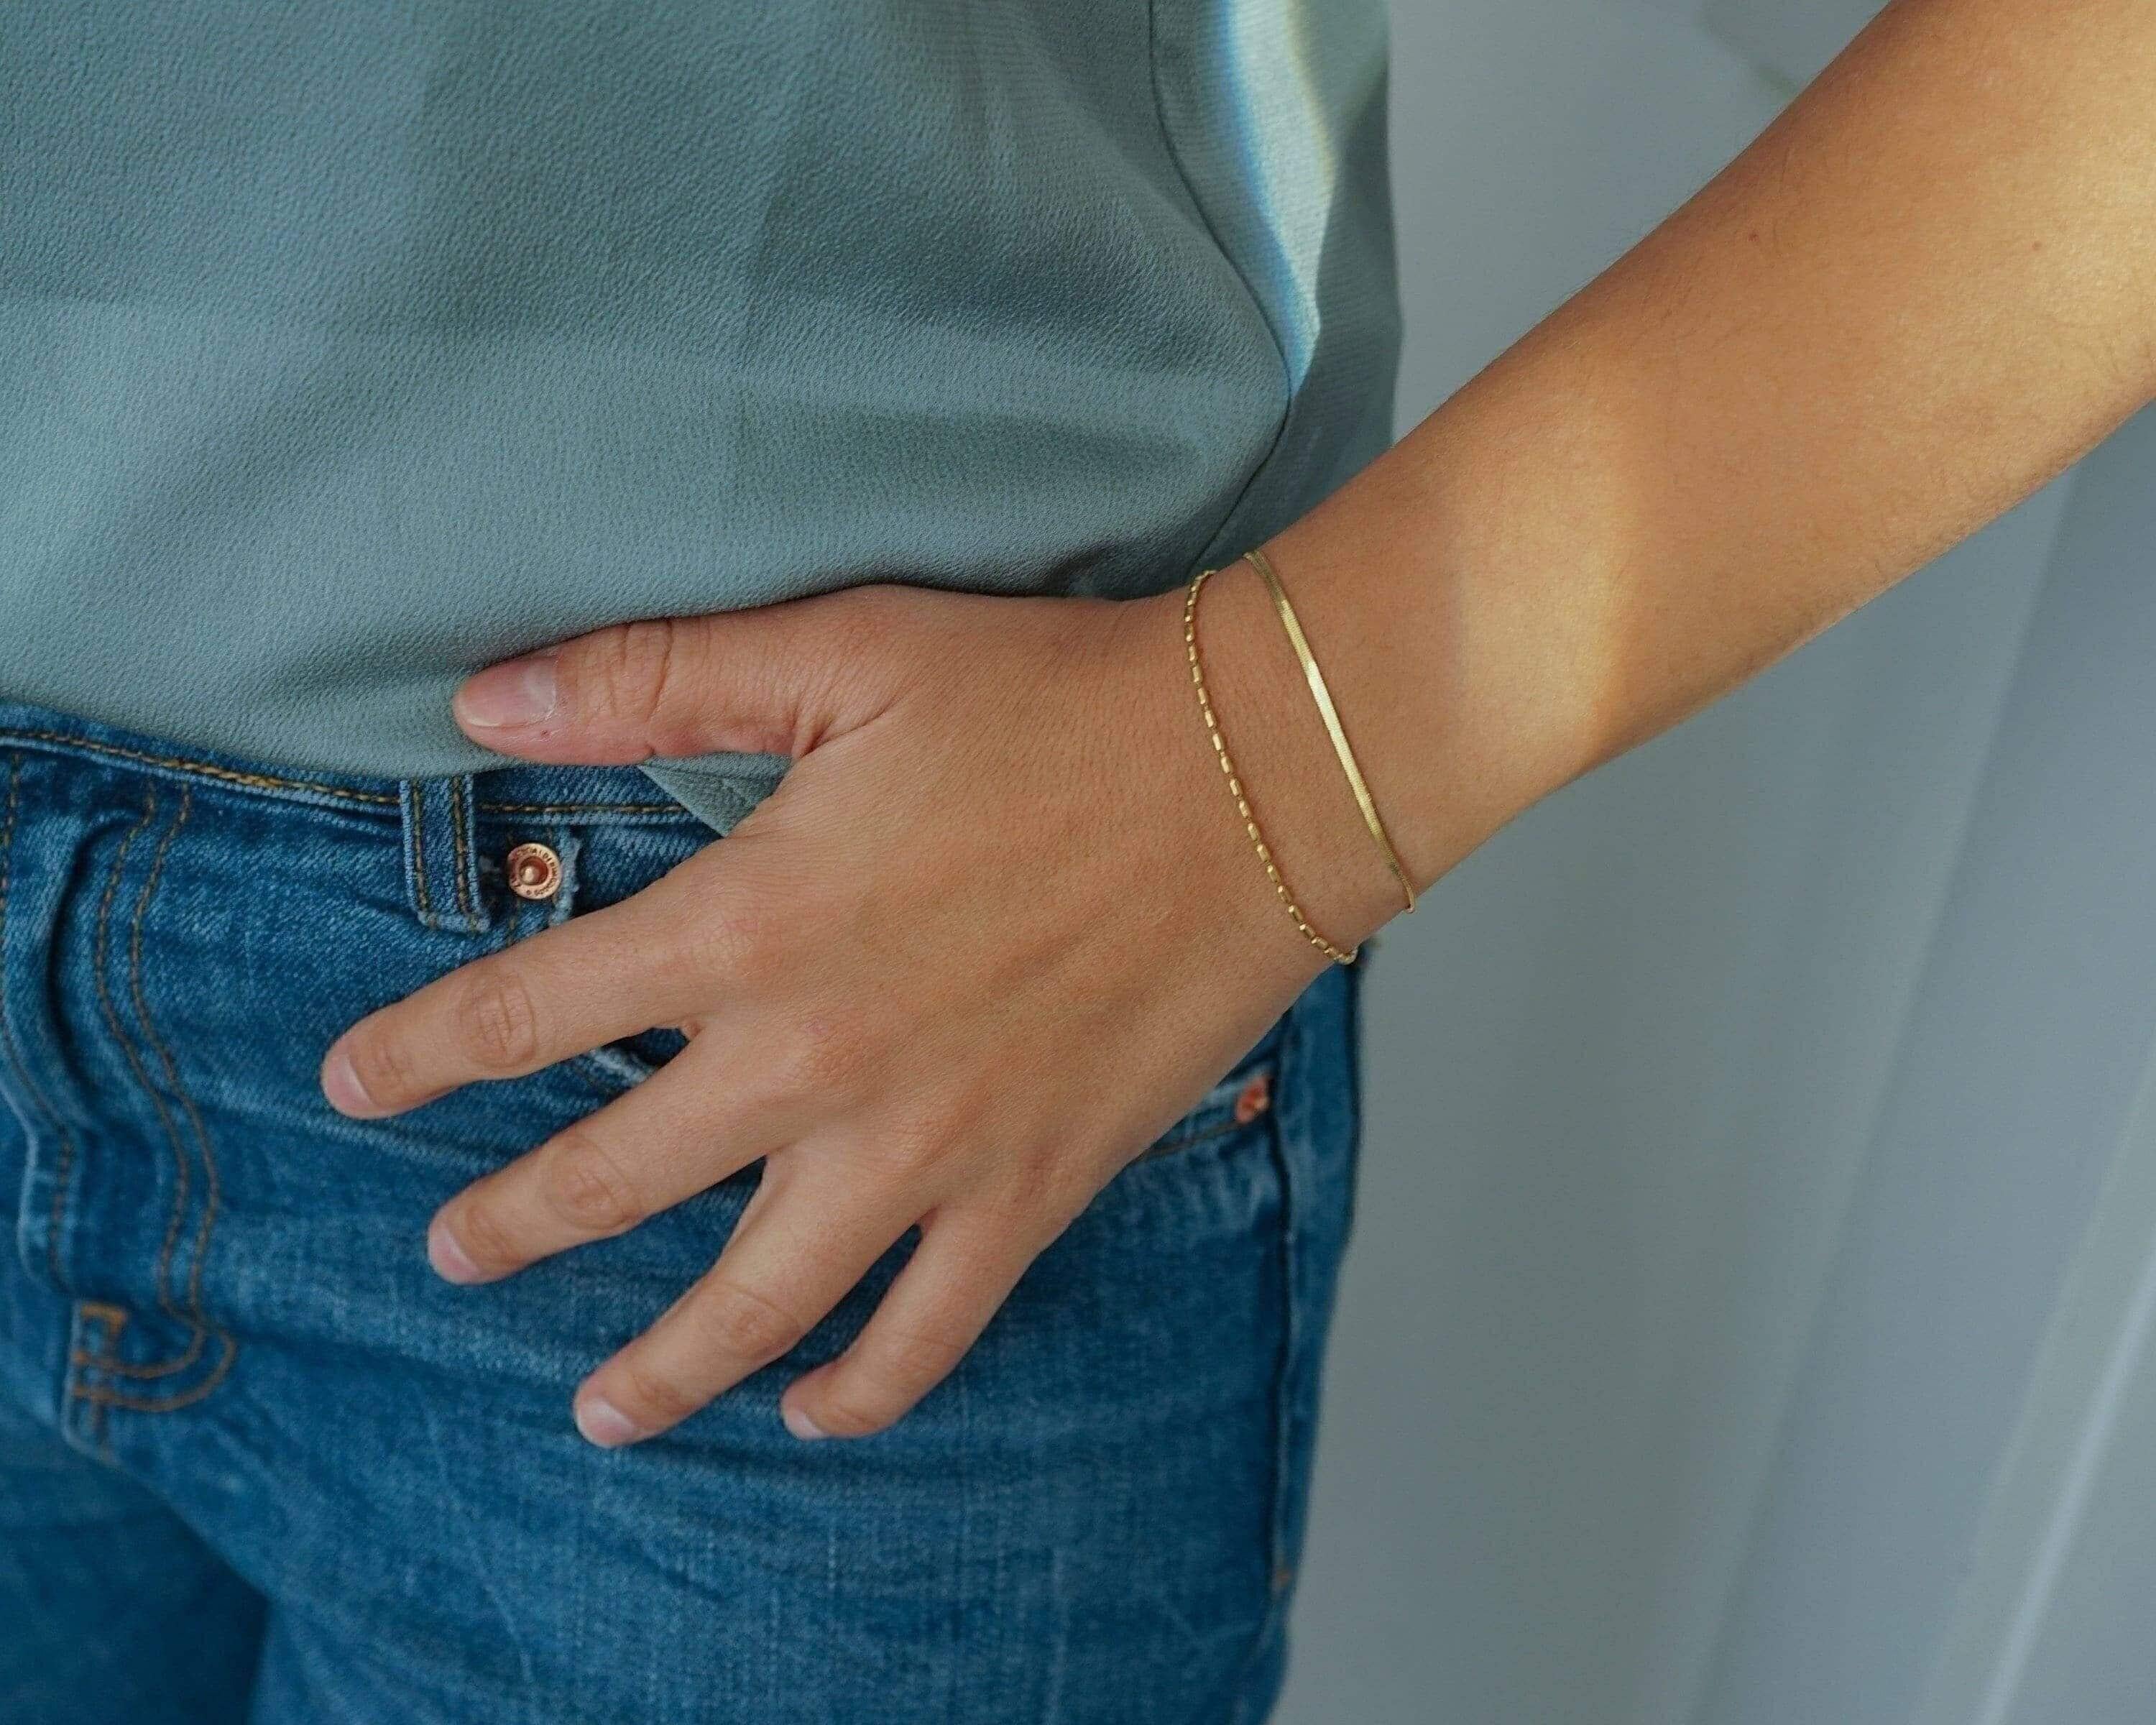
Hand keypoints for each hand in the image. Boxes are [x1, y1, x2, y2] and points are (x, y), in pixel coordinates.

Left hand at [318, 576, 1380, 1445]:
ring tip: (598, 1409)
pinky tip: (813, 1411)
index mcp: (752, 924)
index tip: (353, 1085)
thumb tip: (477, 701)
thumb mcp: (842, 652)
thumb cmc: (1053, 700)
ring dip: (658, 1369)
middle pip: (611, 1182)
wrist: (1258, 773)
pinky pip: (926, 1333)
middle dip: (509, 1226)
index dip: (423, 1053)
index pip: (530, 1013)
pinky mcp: (1028, 1190)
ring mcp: (924, 1148)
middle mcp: (814, 1062)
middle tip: (453, 1253)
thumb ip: (650, 679)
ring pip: (754, 1306)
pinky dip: (862, 1391)